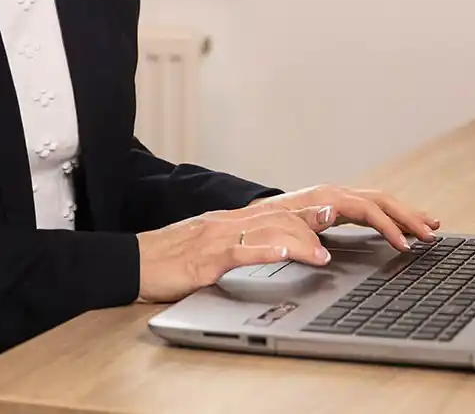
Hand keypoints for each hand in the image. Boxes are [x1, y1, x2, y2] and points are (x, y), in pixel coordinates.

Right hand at [136, 202, 337, 303]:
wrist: (130, 262)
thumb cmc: (167, 260)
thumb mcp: (208, 249)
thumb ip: (236, 245)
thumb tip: (267, 249)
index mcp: (229, 222)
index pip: (276, 211)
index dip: (307, 211)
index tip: (336, 212)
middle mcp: (226, 223)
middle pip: (277, 216)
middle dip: (313, 221)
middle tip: (344, 223)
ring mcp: (215, 238)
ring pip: (265, 230)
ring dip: (298, 241)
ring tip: (323, 253)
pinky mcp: (204, 259)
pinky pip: (239, 251)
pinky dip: (265, 251)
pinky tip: (284, 254)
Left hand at [243, 184, 439, 251]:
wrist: (256, 216)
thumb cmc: (271, 223)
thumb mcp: (286, 225)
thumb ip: (307, 224)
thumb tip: (329, 220)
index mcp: (328, 197)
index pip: (368, 209)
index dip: (389, 227)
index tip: (405, 246)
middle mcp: (336, 193)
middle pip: (381, 200)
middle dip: (408, 216)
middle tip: (432, 233)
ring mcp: (339, 197)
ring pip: (380, 200)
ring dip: (405, 213)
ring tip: (430, 225)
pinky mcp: (339, 205)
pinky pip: (372, 207)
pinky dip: (391, 215)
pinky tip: (403, 225)